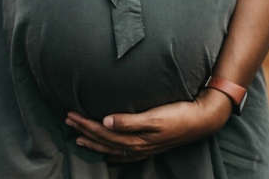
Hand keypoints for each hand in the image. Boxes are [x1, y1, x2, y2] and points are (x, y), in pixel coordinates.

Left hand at [64, 88, 233, 162]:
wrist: (201, 120)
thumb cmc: (178, 114)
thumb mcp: (154, 116)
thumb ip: (129, 120)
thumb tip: (106, 121)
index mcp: (135, 138)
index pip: (102, 132)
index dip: (85, 124)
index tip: (70, 114)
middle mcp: (137, 146)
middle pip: (103, 140)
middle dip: (84, 131)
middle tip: (68, 120)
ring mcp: (144, 148)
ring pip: (111, 148)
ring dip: (93, 141)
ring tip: (78, 137)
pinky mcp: (150, 146)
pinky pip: (124, 154)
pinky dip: (111, 153)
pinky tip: (106, 154)